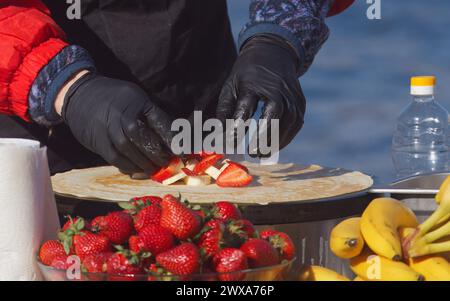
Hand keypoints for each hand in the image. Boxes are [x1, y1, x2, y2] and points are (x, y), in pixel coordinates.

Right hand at [60, 73, 173, 173]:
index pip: (159, 123)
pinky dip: (130, 167)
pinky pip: (117, 160)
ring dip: (145, 164)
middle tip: (169, 163)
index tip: (183, 153)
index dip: (173, 140)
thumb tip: (175, 137)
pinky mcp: (99, 143)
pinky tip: (139, 171)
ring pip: (129, 152)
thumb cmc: (117, 98)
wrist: (80, 95)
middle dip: (158, 154)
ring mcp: (109, 131)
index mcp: (136, 103)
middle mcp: (122, 117)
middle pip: (144, 139)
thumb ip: (155, 116)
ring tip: (156, 170)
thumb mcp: (139, 98)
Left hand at [217, 34, 305, 153]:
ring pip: (289, 121)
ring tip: (262, 153)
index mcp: (253, 82)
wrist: (273, 52)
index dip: (238, 128)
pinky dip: (287, 137)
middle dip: (264, 136)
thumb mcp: (231, 86)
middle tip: (253, 153)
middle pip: (275, 114)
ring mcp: (291, 93)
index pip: (245, 108)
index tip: (230, 144)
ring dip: (277, 141)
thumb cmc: (246, 74)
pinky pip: (296, 122)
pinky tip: (275, 145)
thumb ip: (224, 110)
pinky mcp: (300, 100)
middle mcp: (276, 87)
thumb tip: (218, 136)